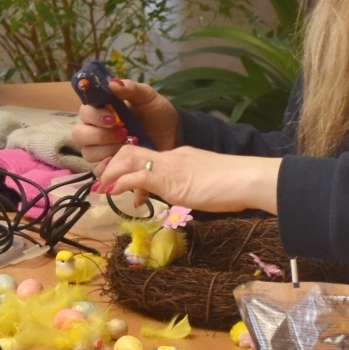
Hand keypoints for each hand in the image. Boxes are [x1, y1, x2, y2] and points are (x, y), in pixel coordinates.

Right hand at [73, 79, 180, 161]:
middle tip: (123, 133)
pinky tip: (124, 162)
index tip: (113, 118)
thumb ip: (131, 88)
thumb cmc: (156, 113)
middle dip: (99, 135)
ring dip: (106, 150)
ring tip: (129, 146)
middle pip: (80, 135)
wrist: (174, 134)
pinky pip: (98, 171)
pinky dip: (109, 168)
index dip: (95, 116)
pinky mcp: (109, 166)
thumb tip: (112, 82)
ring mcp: (101, 149)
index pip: (84, 112)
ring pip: (88, 153)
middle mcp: (95, 130)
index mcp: (100, 111)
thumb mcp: (147, 97)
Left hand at [94, 145, 280, 212]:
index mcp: (179, 157)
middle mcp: (171, 157)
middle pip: (132, 152)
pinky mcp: (169, 180)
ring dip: (111, 173)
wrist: (246, 179)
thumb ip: (190, 188)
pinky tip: (113, 192)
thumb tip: (185, 197)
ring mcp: (169, 166)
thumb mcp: (204, 186)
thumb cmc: (233, 186)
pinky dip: (121, 183)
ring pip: (129, 160)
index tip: (117, 178)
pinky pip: (137, 177)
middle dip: (113, 165)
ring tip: (101, 187)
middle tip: (103, 182)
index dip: (127, 164)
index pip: (146, 156)